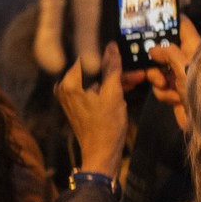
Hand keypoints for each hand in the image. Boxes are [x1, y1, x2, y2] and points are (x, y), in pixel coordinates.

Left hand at [55, 44, 128, 175]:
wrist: (101, 154)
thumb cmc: (107, 126)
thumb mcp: (113, 94)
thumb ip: (112, 68)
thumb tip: (112, 47)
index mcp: (70, 82)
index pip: (88, 57)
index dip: (107, 54)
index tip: (122, 51)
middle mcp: (65, 87)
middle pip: (93, 69)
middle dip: (114, 69)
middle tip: (134, 69)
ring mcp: (70, 96)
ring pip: (95, 79)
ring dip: (114, 78)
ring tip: (135, 77)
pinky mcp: (76, 104)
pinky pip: (93, 89)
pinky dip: (107, 88)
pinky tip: (125, 85)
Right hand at [147, 16, 200, 135]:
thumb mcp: (184, 66)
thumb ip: (167, 52)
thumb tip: (153, 49)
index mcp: (194, 47)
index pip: (182, 26)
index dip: (168, 20)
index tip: (152, 21)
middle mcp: (187, 60)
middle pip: (164, 49)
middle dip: (156, 59)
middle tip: (155, 65)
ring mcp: (181, 77)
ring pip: (159, 70)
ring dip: (159, 79)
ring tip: (166, 86)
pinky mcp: (176, 93)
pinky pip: (161, 88)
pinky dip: (164, 94)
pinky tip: (174, 99)